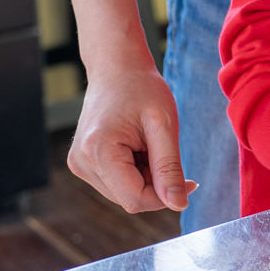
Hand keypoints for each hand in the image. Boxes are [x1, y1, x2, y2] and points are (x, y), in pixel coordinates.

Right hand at [67, 59, 196, 212]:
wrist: (117, 66)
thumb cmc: (142, 88)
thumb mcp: (164, 125)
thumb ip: (169, 167)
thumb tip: (179, 205)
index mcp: (98, 152)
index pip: (135, 199)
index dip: (165, 196)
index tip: (190, 180)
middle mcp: (82, 163)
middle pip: (130, 198)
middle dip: (156, 183)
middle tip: (166, 149)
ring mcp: (79, 164)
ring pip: (124, 193)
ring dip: (146, 177)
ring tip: (149, 143)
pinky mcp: (83, 163)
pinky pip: (117, 182)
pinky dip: (135, 171)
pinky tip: (138, 146)